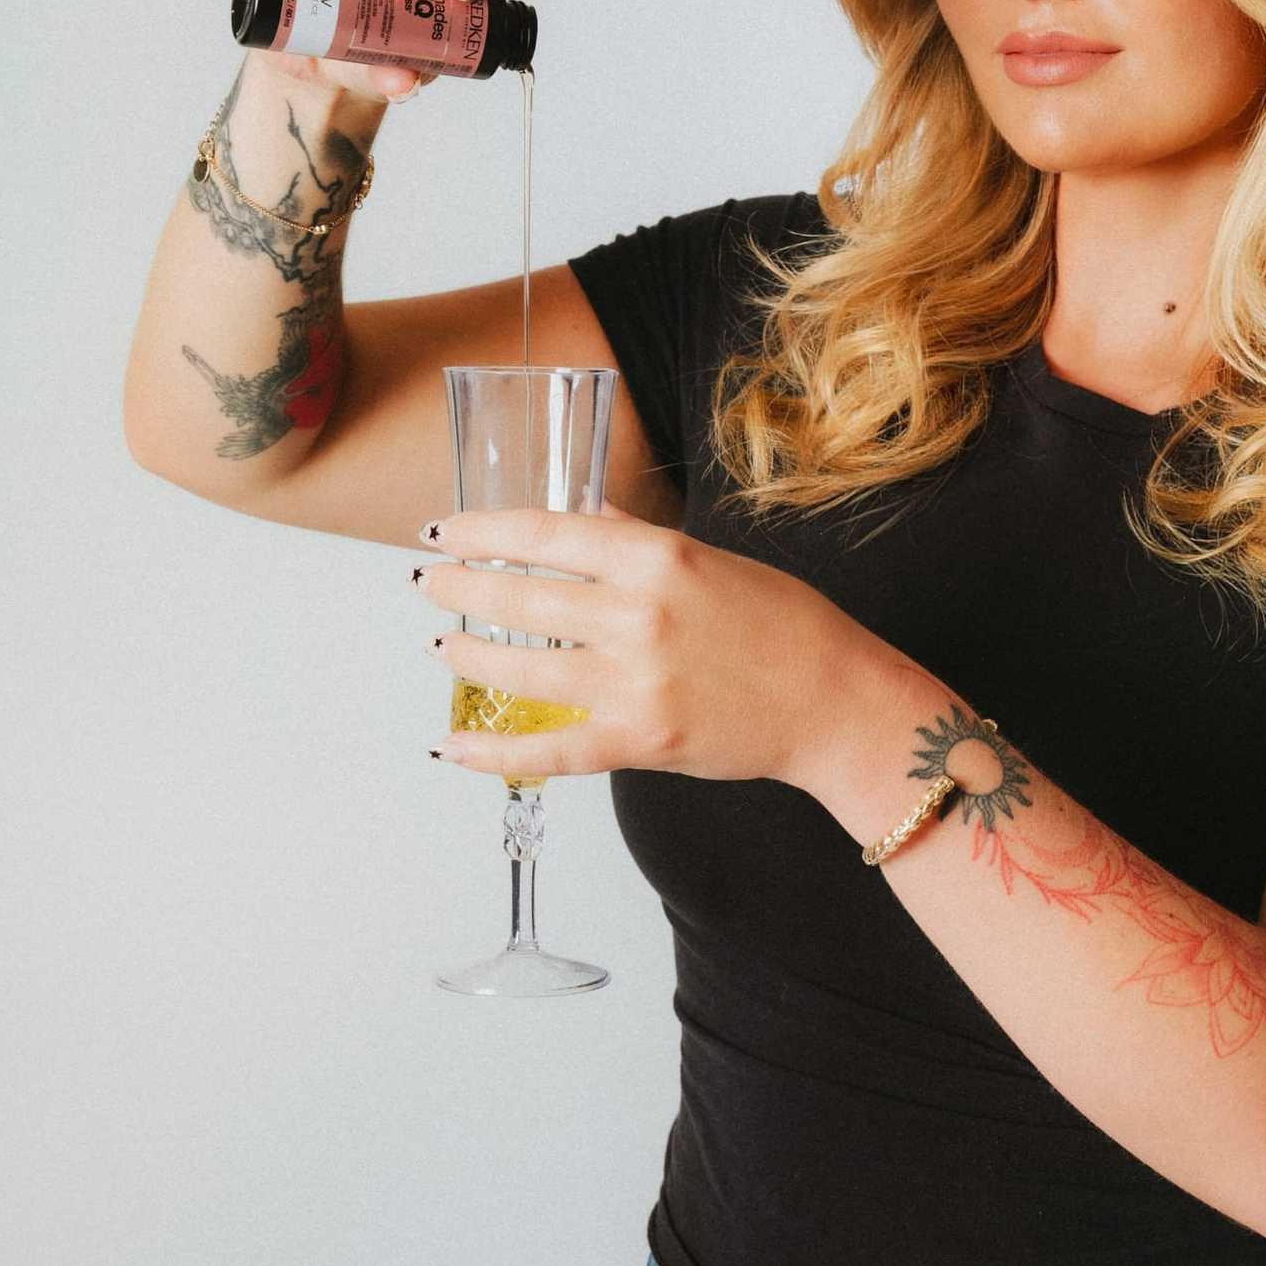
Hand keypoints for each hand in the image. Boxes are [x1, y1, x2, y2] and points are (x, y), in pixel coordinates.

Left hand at [412, 501, 872, 788]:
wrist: (835, 702)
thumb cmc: (787, 626)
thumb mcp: (713, 559)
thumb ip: (638, 538)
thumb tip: (583, 513)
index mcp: (659, 558)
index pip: (545, 533)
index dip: (483, 531)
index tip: (446, 531)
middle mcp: (639, 615)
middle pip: (521, 598)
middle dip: (462, 588)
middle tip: (430, 583)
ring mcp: (636, 682)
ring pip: (522, 669)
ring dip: (467, 654)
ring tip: (440, 642)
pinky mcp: (640, 740)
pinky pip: (549, 750)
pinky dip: (493, 752)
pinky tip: (452, 744)